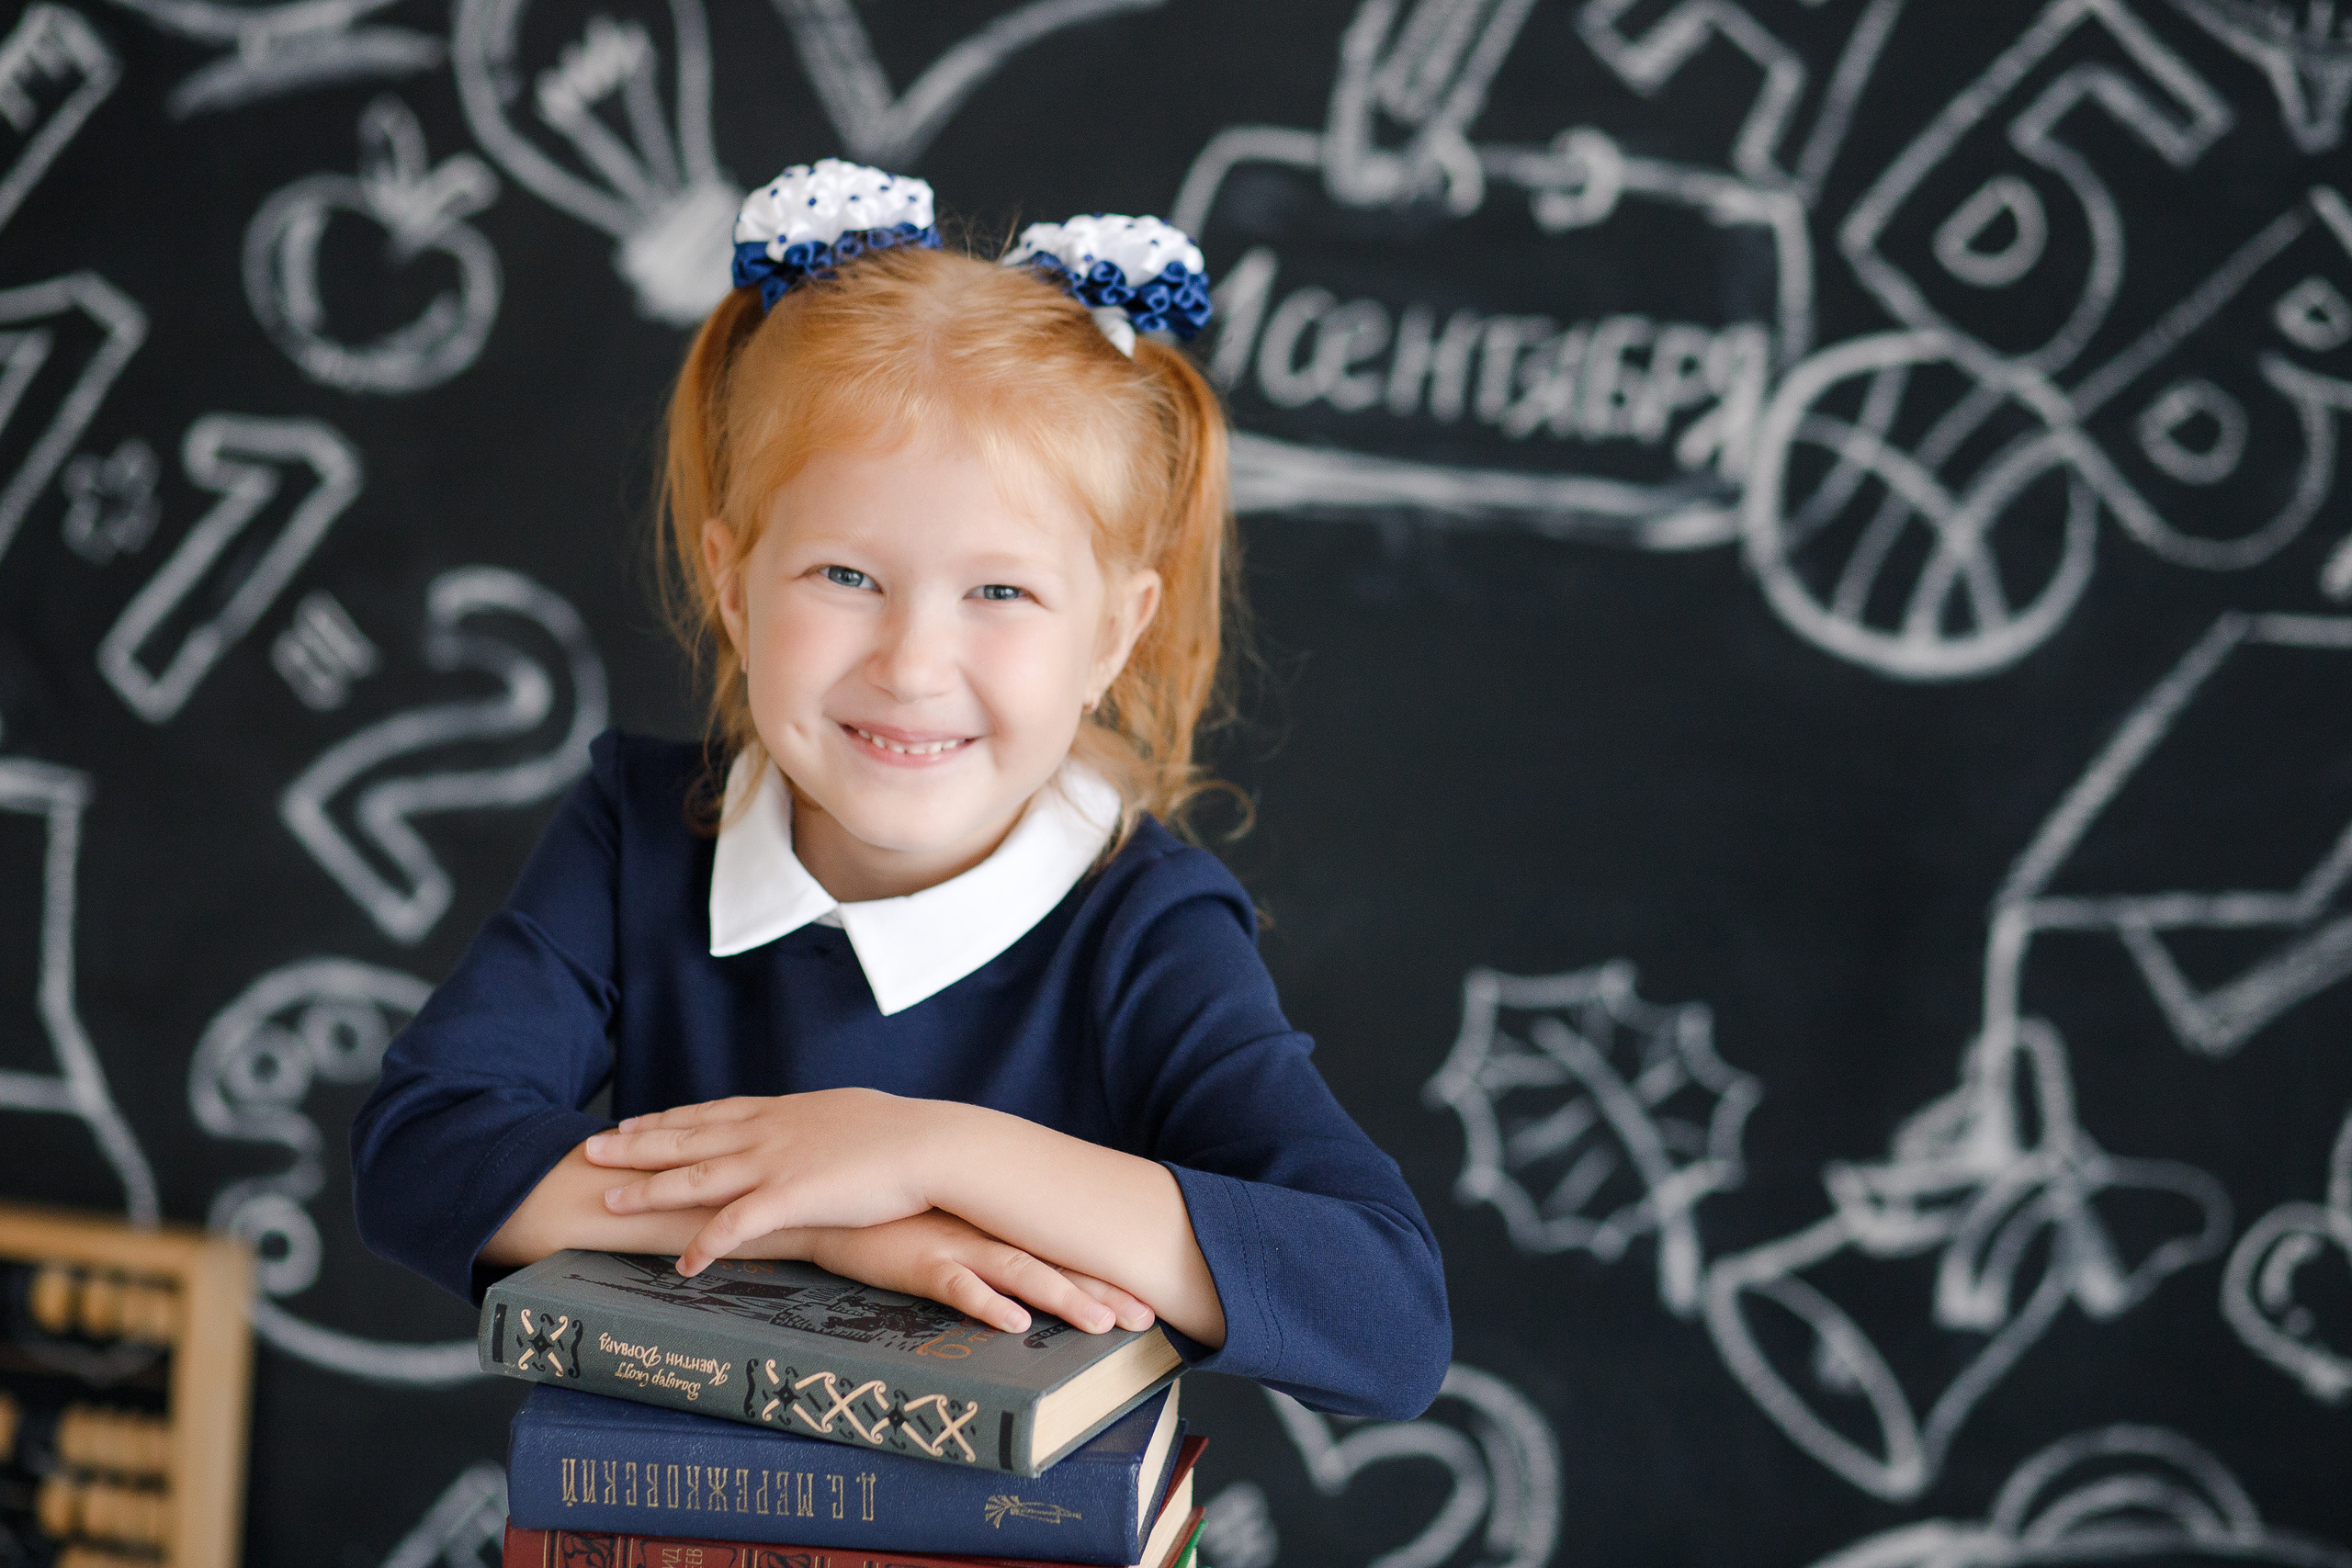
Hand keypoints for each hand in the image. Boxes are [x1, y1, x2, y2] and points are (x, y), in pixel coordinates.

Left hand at [584, 1089, 941, 1273]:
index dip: (667, 1119)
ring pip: (695, 1177)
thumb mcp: (849, 1116)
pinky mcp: (789, 1198)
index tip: (632, 1121)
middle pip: (686, 1139)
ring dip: (647, 1191)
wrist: (930, 1144)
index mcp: (782, 1112)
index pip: (711, 1113)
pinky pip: (733, 1227)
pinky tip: (680, 1265)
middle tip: (590, 1149)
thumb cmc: (903, 1133)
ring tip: (607, 1202)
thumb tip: (818, 1130)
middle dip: (634, 1145)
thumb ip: (820, 1125)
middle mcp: (768, 1133)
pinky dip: (702, 1245)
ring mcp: (775, 1163)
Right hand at [778, 1211, 1156, 1335]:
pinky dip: (985, 1303)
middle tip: (1147, 1318)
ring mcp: (952, 1245)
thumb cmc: (887, 1222)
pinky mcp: (915, 1261)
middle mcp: (983, 1233)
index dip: (1105, 1277)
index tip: (1149, 1301)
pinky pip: (955, 1285)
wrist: (828, 1203)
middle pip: (1055, 1265)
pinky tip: (1013, 1322)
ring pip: (1020, 1273)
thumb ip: (980, 1248)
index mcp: (993, 1227)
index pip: (1061, 1253)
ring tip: (1101, 1325)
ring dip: (1063, 1299)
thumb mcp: (943, 1230)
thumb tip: (1019, 1280)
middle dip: (1103, 1292)